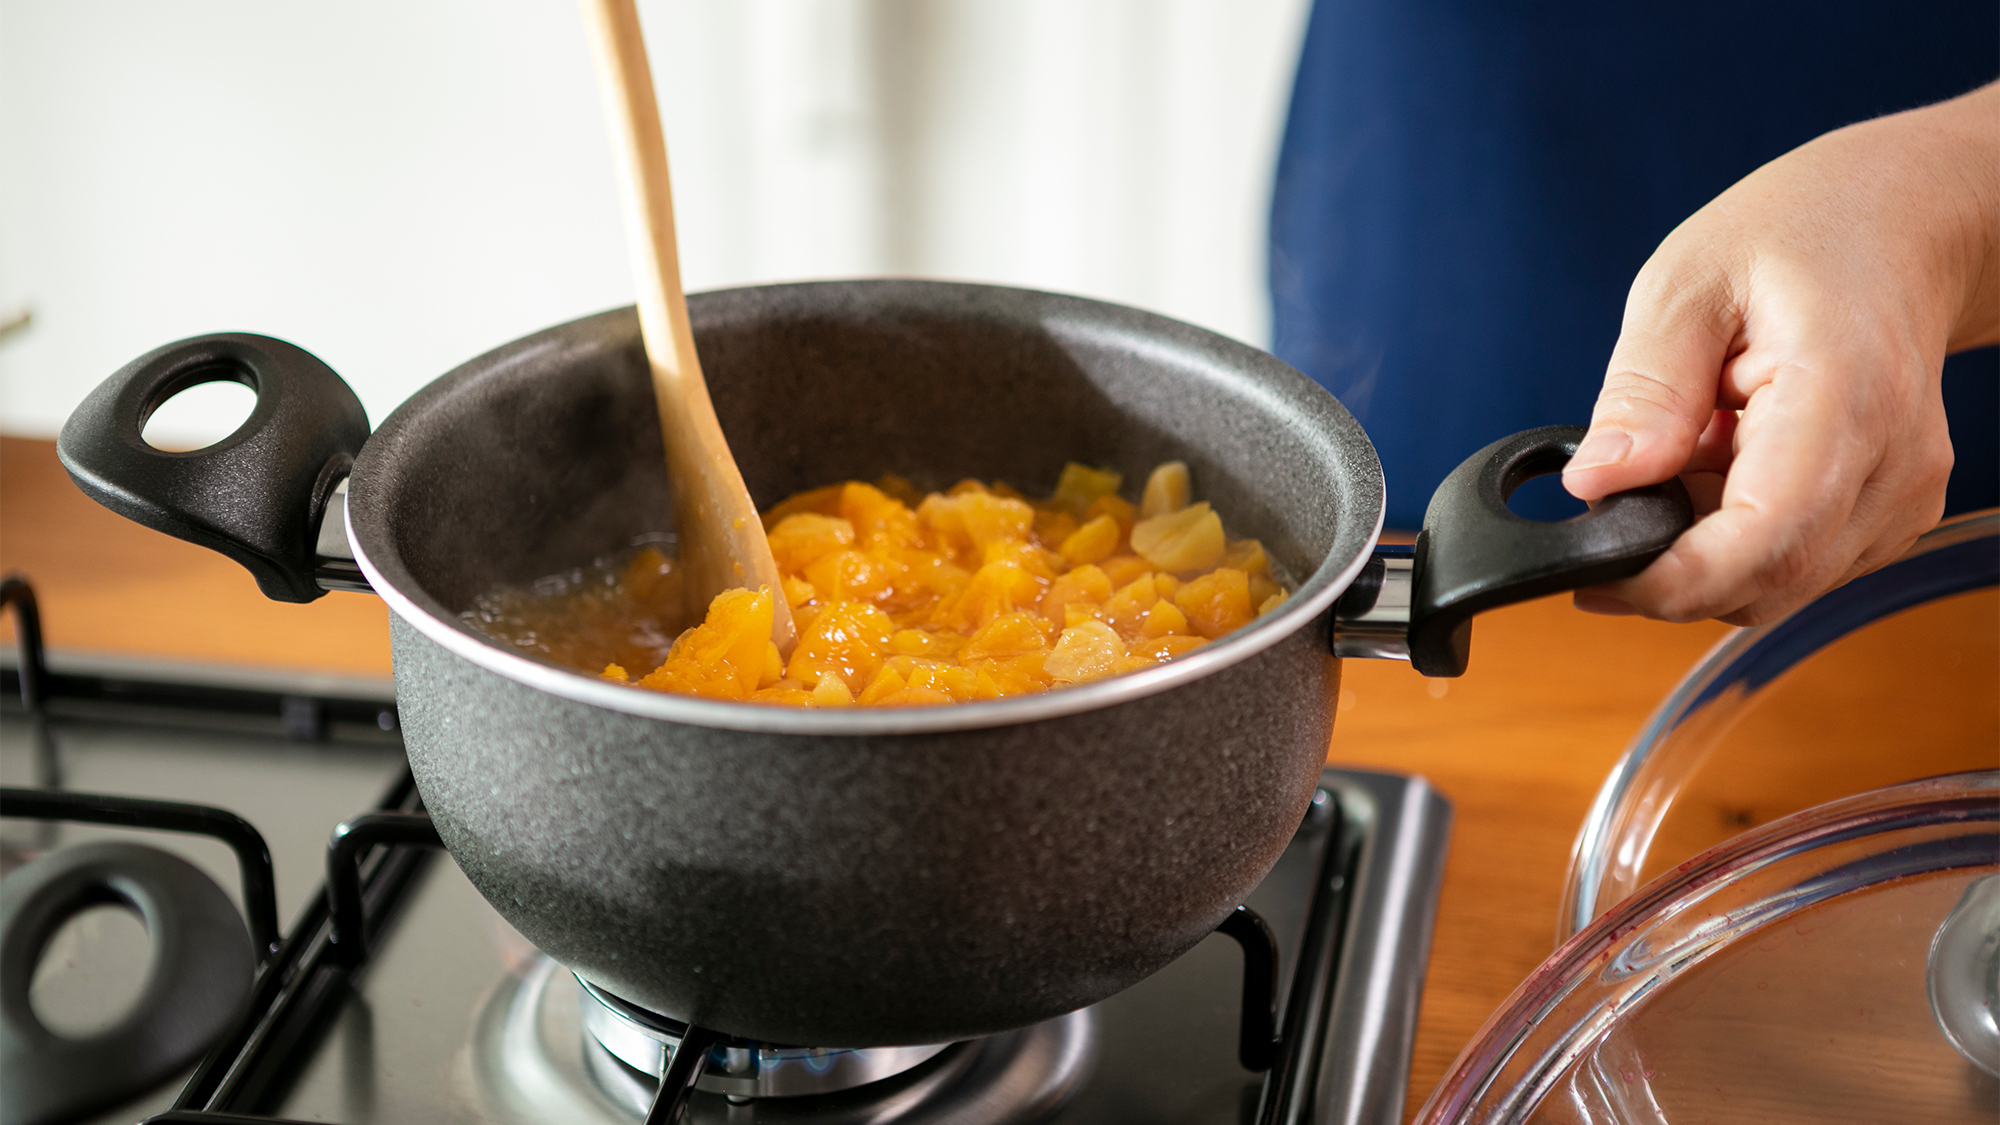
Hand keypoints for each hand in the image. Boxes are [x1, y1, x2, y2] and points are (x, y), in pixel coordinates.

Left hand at [1562, 81, 1999, 625]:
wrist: (1892, 230)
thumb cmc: (1795, 238)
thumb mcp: (1686, 285)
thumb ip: (1642, 390)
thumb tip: (1594, 482)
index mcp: (1843, 396)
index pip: (1765, 539)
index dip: (1672, 581)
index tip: (1596, 574)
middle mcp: (1892, 463)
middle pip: (1767, 580)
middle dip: (1671, 567)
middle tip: (1617, 498)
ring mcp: (1902, 497)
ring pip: (1776, 583)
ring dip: (1704, 547)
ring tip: (1687, 451)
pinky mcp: (1892, 517)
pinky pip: (1795, 563)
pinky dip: (1737, 536)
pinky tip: (1723, 466)